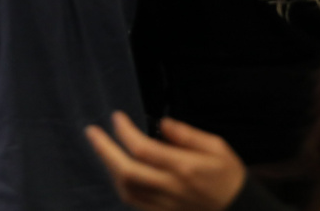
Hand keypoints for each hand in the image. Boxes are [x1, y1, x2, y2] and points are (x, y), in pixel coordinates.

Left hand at [86, 112, 245, 210]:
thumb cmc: (228, 176)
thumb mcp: (217, 147)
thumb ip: (187, 135)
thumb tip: (162, 123)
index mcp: (184, 168)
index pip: (143, 149)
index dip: (125, 132)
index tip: (117, 117)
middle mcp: (171, 189)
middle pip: (127, 172)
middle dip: (104, 150)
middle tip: (91, 131)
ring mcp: (164, 206)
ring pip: (126, 190)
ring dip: (110, 167)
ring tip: (103, 148)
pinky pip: (133, 202)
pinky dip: (120, 184)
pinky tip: (117, 170)